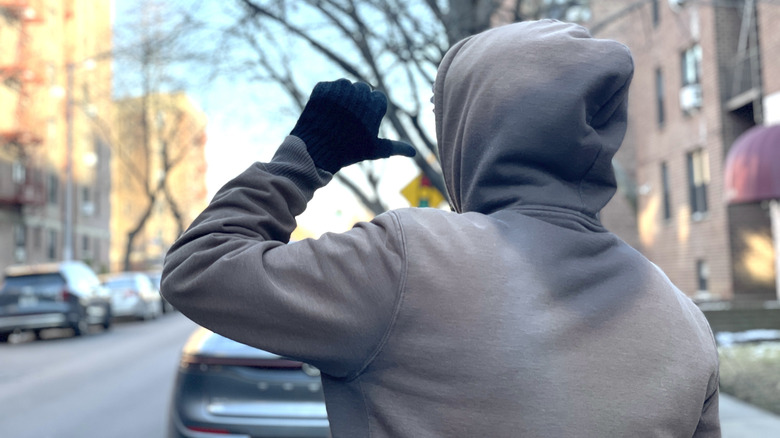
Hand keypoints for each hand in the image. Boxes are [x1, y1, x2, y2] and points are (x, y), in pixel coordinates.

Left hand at [291, 79, 415, 172]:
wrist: (316, 150)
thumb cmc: (350, 151)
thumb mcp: (374, 149)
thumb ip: (395, 147)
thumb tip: (414, 153)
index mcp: (375, 103)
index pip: (377, 98)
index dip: (371, 111)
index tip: (363, 123)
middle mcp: (359, 91)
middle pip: (362, 90)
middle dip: (357, 102)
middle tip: (348, 121)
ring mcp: (339, 88)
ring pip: (345, 87)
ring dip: (342, 98)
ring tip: (336, 118)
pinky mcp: (322, 87)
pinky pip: (328, 88)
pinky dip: (327, 98)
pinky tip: (324, 114)